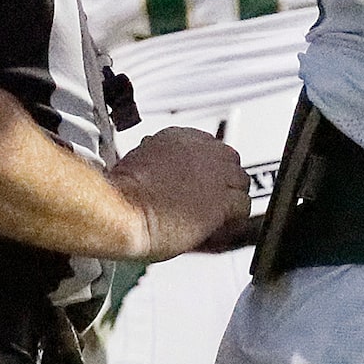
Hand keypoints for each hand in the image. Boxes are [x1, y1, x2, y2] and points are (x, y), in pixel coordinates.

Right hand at [110, 128, 249, 260]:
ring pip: (241, 183)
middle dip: (222, 181)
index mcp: (180, 137)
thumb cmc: (120, 194)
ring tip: (216, 215)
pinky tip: (219, 227)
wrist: (120, 211)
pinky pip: (243, 207)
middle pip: (230, 162)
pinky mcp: (221, 200)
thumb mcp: (137, 163)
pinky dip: (233, 219)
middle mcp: (202, 149)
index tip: (200, 184)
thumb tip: (161, 170)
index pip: (210, 148)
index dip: (207, 170)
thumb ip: (159, 162)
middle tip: (209, 200)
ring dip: (231, 199)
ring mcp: (215, 174)